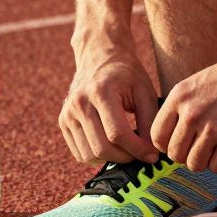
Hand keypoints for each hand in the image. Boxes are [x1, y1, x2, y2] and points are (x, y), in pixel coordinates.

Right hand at [60, 49, 159, 164]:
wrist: (100, 56)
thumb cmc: (126, 75)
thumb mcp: (144, 91)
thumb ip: (150, 122)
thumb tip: (151, 154)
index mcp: (100, 92)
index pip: (118, 134)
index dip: (138, 150)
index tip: (153, 156)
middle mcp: (79, 103)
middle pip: (102, 148)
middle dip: (126, 157)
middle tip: (141, 154)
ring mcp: (68, 113)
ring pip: (89, 155)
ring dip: (112, 159)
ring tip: (127, 150)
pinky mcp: (63, 122)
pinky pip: (80, 153)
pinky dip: (97, 156)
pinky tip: (112, 146)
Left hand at [152, 42, 216, 172]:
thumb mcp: (198, 83)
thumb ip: (182, 108)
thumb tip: (170, 139)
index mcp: (179, 96)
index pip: (157, 136)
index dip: (167, 145)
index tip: (181, 143)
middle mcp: (192, 113)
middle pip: (175, 154)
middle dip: (187, 155)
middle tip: (202, 146)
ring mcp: (212, 128)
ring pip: (194, 165)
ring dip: (205, 160)